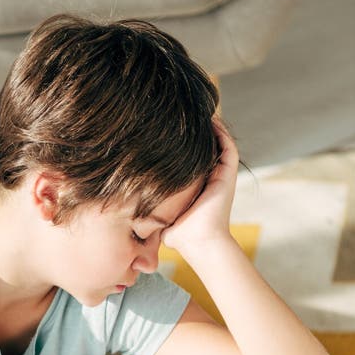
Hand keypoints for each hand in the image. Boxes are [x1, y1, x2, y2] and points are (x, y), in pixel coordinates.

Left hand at [162, 119, 238, 258]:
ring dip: (212, 128)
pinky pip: (228, 148)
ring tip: (199, 111)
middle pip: (207, 148)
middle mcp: (211, 179)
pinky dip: (222, 134)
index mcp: (197, 186)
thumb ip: (149, 210)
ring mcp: (221, 177)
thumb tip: (126, 211)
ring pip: (220, 144)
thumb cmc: (179, 236)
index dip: (184, 145)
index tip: (169, 130)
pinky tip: (211, 120)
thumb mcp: (160, 218)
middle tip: (185, 114)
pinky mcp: (227, 177)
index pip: (193, 159)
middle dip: (198, 132)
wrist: (198, 243)